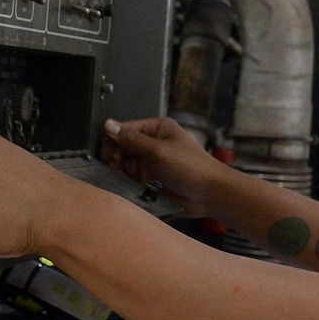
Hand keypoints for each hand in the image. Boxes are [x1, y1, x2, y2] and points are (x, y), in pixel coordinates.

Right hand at [101, 116, 233, 218]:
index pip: (126, 129)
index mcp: (157, 128)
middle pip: (124, 147)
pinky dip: (133, 182)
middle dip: (119, 157)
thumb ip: (131, 139)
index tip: (109, 154)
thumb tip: (108, 125)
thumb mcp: (158, 151)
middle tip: (117, 167)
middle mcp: (154, 143)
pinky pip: (134, 178)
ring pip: (127, 164)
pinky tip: (140, 186)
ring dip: (127, 171)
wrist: (209, 194)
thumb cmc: (191, 167)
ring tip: (136, 178)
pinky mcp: (153, 178)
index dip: (114, 141)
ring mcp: (153, 161)